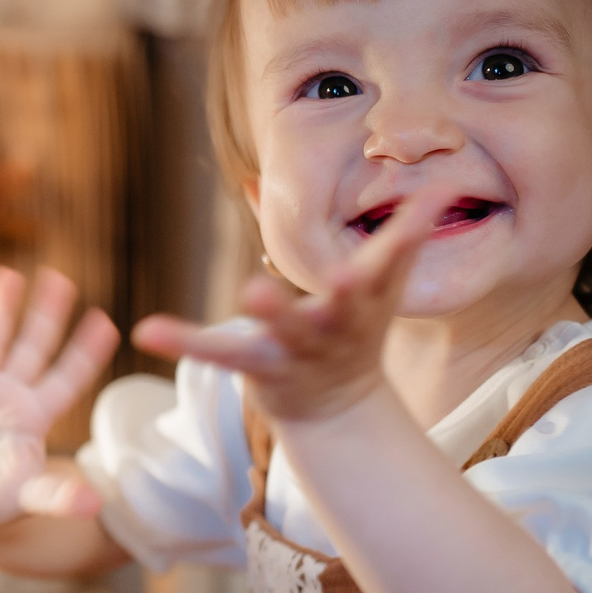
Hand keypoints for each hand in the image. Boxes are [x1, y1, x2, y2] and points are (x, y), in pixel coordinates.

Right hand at [0, 267, 117, 529]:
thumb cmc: (3, 499)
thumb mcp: (29, 497)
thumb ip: (57, 497)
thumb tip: (92, 506)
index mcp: (36, 415)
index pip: (67, 377)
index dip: (85, 352)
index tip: (105, 322)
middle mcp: (11, 395)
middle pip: (31, 347)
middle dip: (45, 315)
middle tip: (61, 278)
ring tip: (7, 274)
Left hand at [129, 190, 446, 423]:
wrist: (338, 407)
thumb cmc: (360, 327)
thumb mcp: (386, 284)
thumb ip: (410, 234)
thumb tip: (444, 185)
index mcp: (366, 301)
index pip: (390, 265)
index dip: (406, 238)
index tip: (428, 203)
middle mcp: (336, 327)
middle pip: (341, 309)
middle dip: (344, 292)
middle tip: (343, 272)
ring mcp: (296, 351)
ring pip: (280, 334)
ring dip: (272, 313)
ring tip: (251, 290)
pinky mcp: (257, 366)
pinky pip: (216, 352)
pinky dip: (183, 340)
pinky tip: (146, 328)